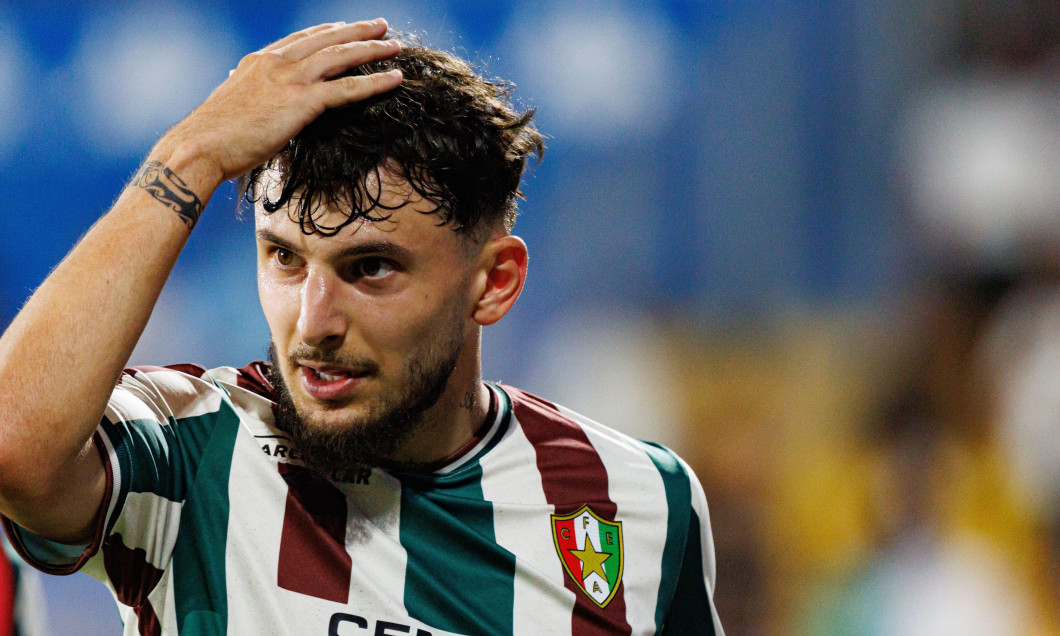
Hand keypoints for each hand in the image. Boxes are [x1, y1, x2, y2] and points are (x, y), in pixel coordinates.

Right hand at [155, 19, 401, 186]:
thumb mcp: (232, 108)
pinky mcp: (302, 102)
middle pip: (326, 39)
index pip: (300, 39)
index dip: (327, 32)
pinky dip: (375, 82)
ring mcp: (290, 79)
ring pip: (341, 56)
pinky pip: (348, 88)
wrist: (200, 147)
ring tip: (395, 45)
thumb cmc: (213, 138)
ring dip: (372, 49)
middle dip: (357, 30)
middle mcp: (276, 63)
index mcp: (258, 62)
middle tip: (381, 25)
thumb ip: (249, 99)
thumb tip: (252, 102)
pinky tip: (395, 78)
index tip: (345, 27)